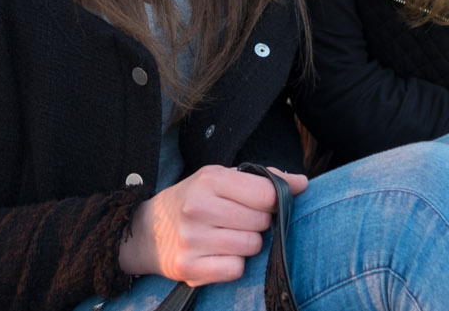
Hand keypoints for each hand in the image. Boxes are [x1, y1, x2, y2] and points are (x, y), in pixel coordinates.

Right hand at [118, 164, 308, 285]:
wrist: (145, 231)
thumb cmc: (192, 201)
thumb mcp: (220, 179)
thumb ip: (262, 179)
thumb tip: (302, 183)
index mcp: (210, 178)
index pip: (266, 193)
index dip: (273, 201)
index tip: (264, 204)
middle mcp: (198, 207)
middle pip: (261, 222)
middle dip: (258, 224)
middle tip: (238, 222)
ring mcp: (192, 238)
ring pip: (252, 246)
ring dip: (247, 245)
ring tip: (228, 237)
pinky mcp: (189, 267)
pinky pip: (235, 269)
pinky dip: (233, 265)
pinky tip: (218, 255)